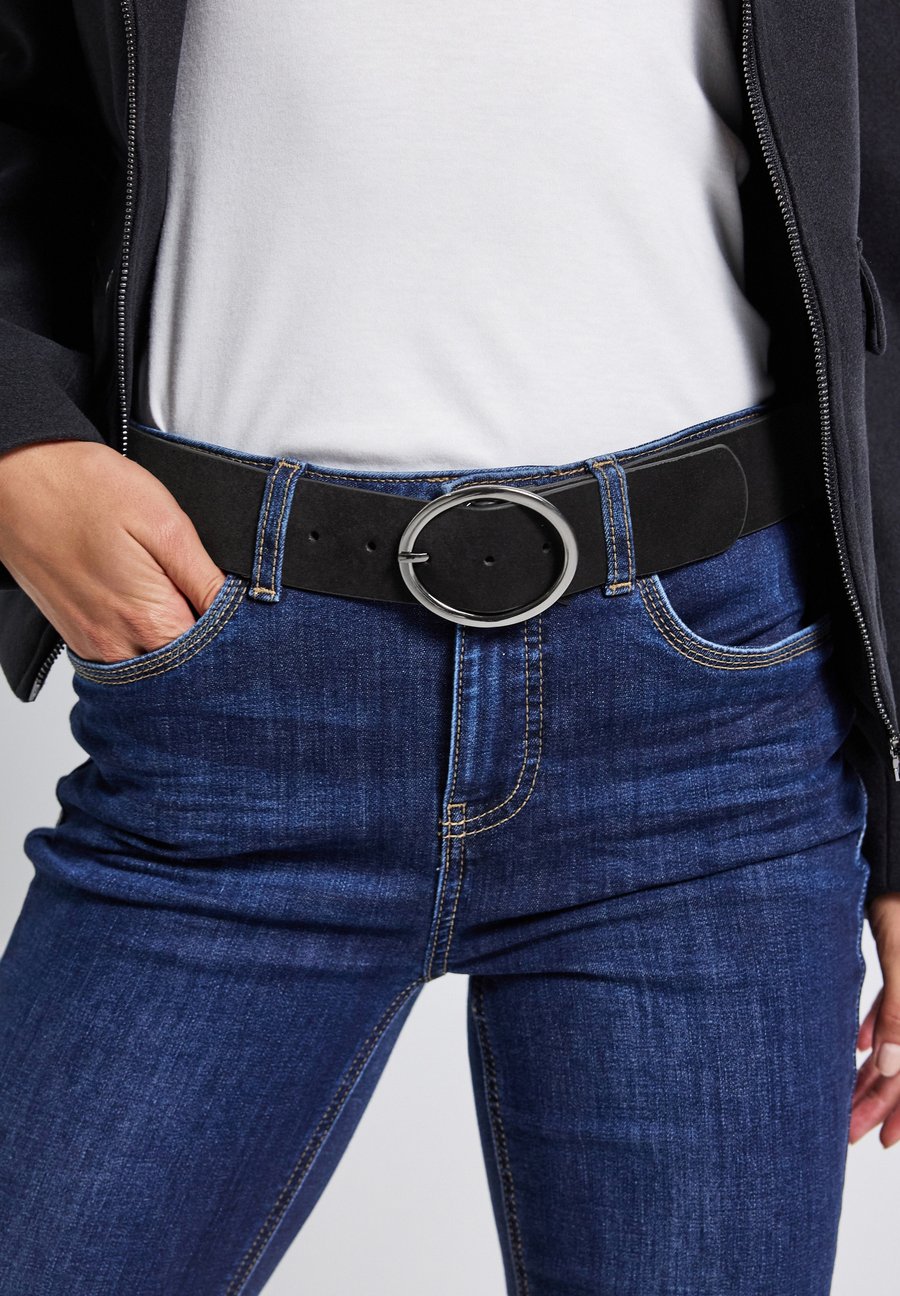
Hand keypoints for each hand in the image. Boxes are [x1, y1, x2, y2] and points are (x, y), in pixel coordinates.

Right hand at [0, 438, 226, 662]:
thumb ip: (205, 578)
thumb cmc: (88, 490)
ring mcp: (94, 647)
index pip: (214, 657)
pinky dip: (145, 643)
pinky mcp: (78, 639)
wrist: (18, 478)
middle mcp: (119, 646)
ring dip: (175, 646)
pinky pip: (125, 660)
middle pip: (183, 671)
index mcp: (149, 620)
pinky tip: (149, 609)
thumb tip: (245, 607)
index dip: (236, 638)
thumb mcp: (165, 524)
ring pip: (153, 669)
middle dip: (208, 648)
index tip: (243, 613)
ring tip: (179, 603)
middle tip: (212, 605)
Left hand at [850, 892, 899, 1146]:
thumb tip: (888, 1069)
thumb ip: (899, 1014)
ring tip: (846, 1100)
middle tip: (848, 1132)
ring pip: (899, 1039)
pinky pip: (896, 1006)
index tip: (883, 1141)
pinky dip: (876, 1028)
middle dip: (880, 1099)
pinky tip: (855, 1047)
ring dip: (874, 1071)